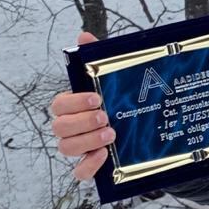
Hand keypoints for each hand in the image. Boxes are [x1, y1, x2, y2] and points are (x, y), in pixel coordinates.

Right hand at [50, 32, 113, 180]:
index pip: (58, 104)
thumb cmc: (123, 96)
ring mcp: (81, 146)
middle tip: (105, 116)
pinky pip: (79, 172)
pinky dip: (88, 166)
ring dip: (86, 140)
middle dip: (81, 121)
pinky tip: (104, 155)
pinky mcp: (92, 164)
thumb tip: (82, 36)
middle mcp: (73, 126)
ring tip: (111, 133)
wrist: (150, 123)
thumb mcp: (114, 75)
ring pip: (65, 147)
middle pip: (59, 127)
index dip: (73, 102)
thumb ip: (97, 56)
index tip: (96, 98)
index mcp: (75, 105)